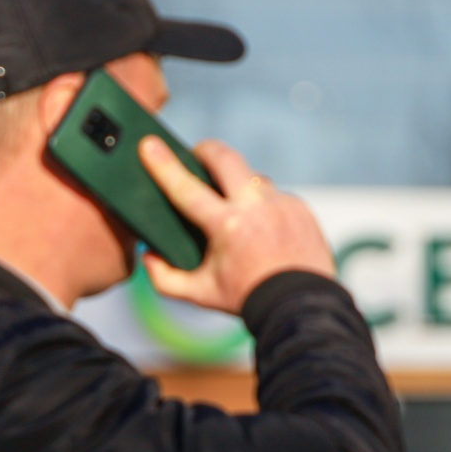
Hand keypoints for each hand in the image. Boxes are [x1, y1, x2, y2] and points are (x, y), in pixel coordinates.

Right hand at [137, 135, 333, 314]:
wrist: (301, 307)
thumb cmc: (248, 300)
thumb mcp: (201, 295)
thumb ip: (165, 279)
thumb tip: (148, 254)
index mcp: (227, 226)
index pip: (187, 188)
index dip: (163, 165)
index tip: (149, 144)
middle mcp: (256, 208)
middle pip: (224, 158)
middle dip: (205, 150)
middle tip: (196, 155)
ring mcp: (281, 204)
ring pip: (251, 178)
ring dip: (237, 185)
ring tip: (233, 206)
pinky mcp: (299, 207)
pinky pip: (273, 196)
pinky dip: (262, 206)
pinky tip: (261, 226)